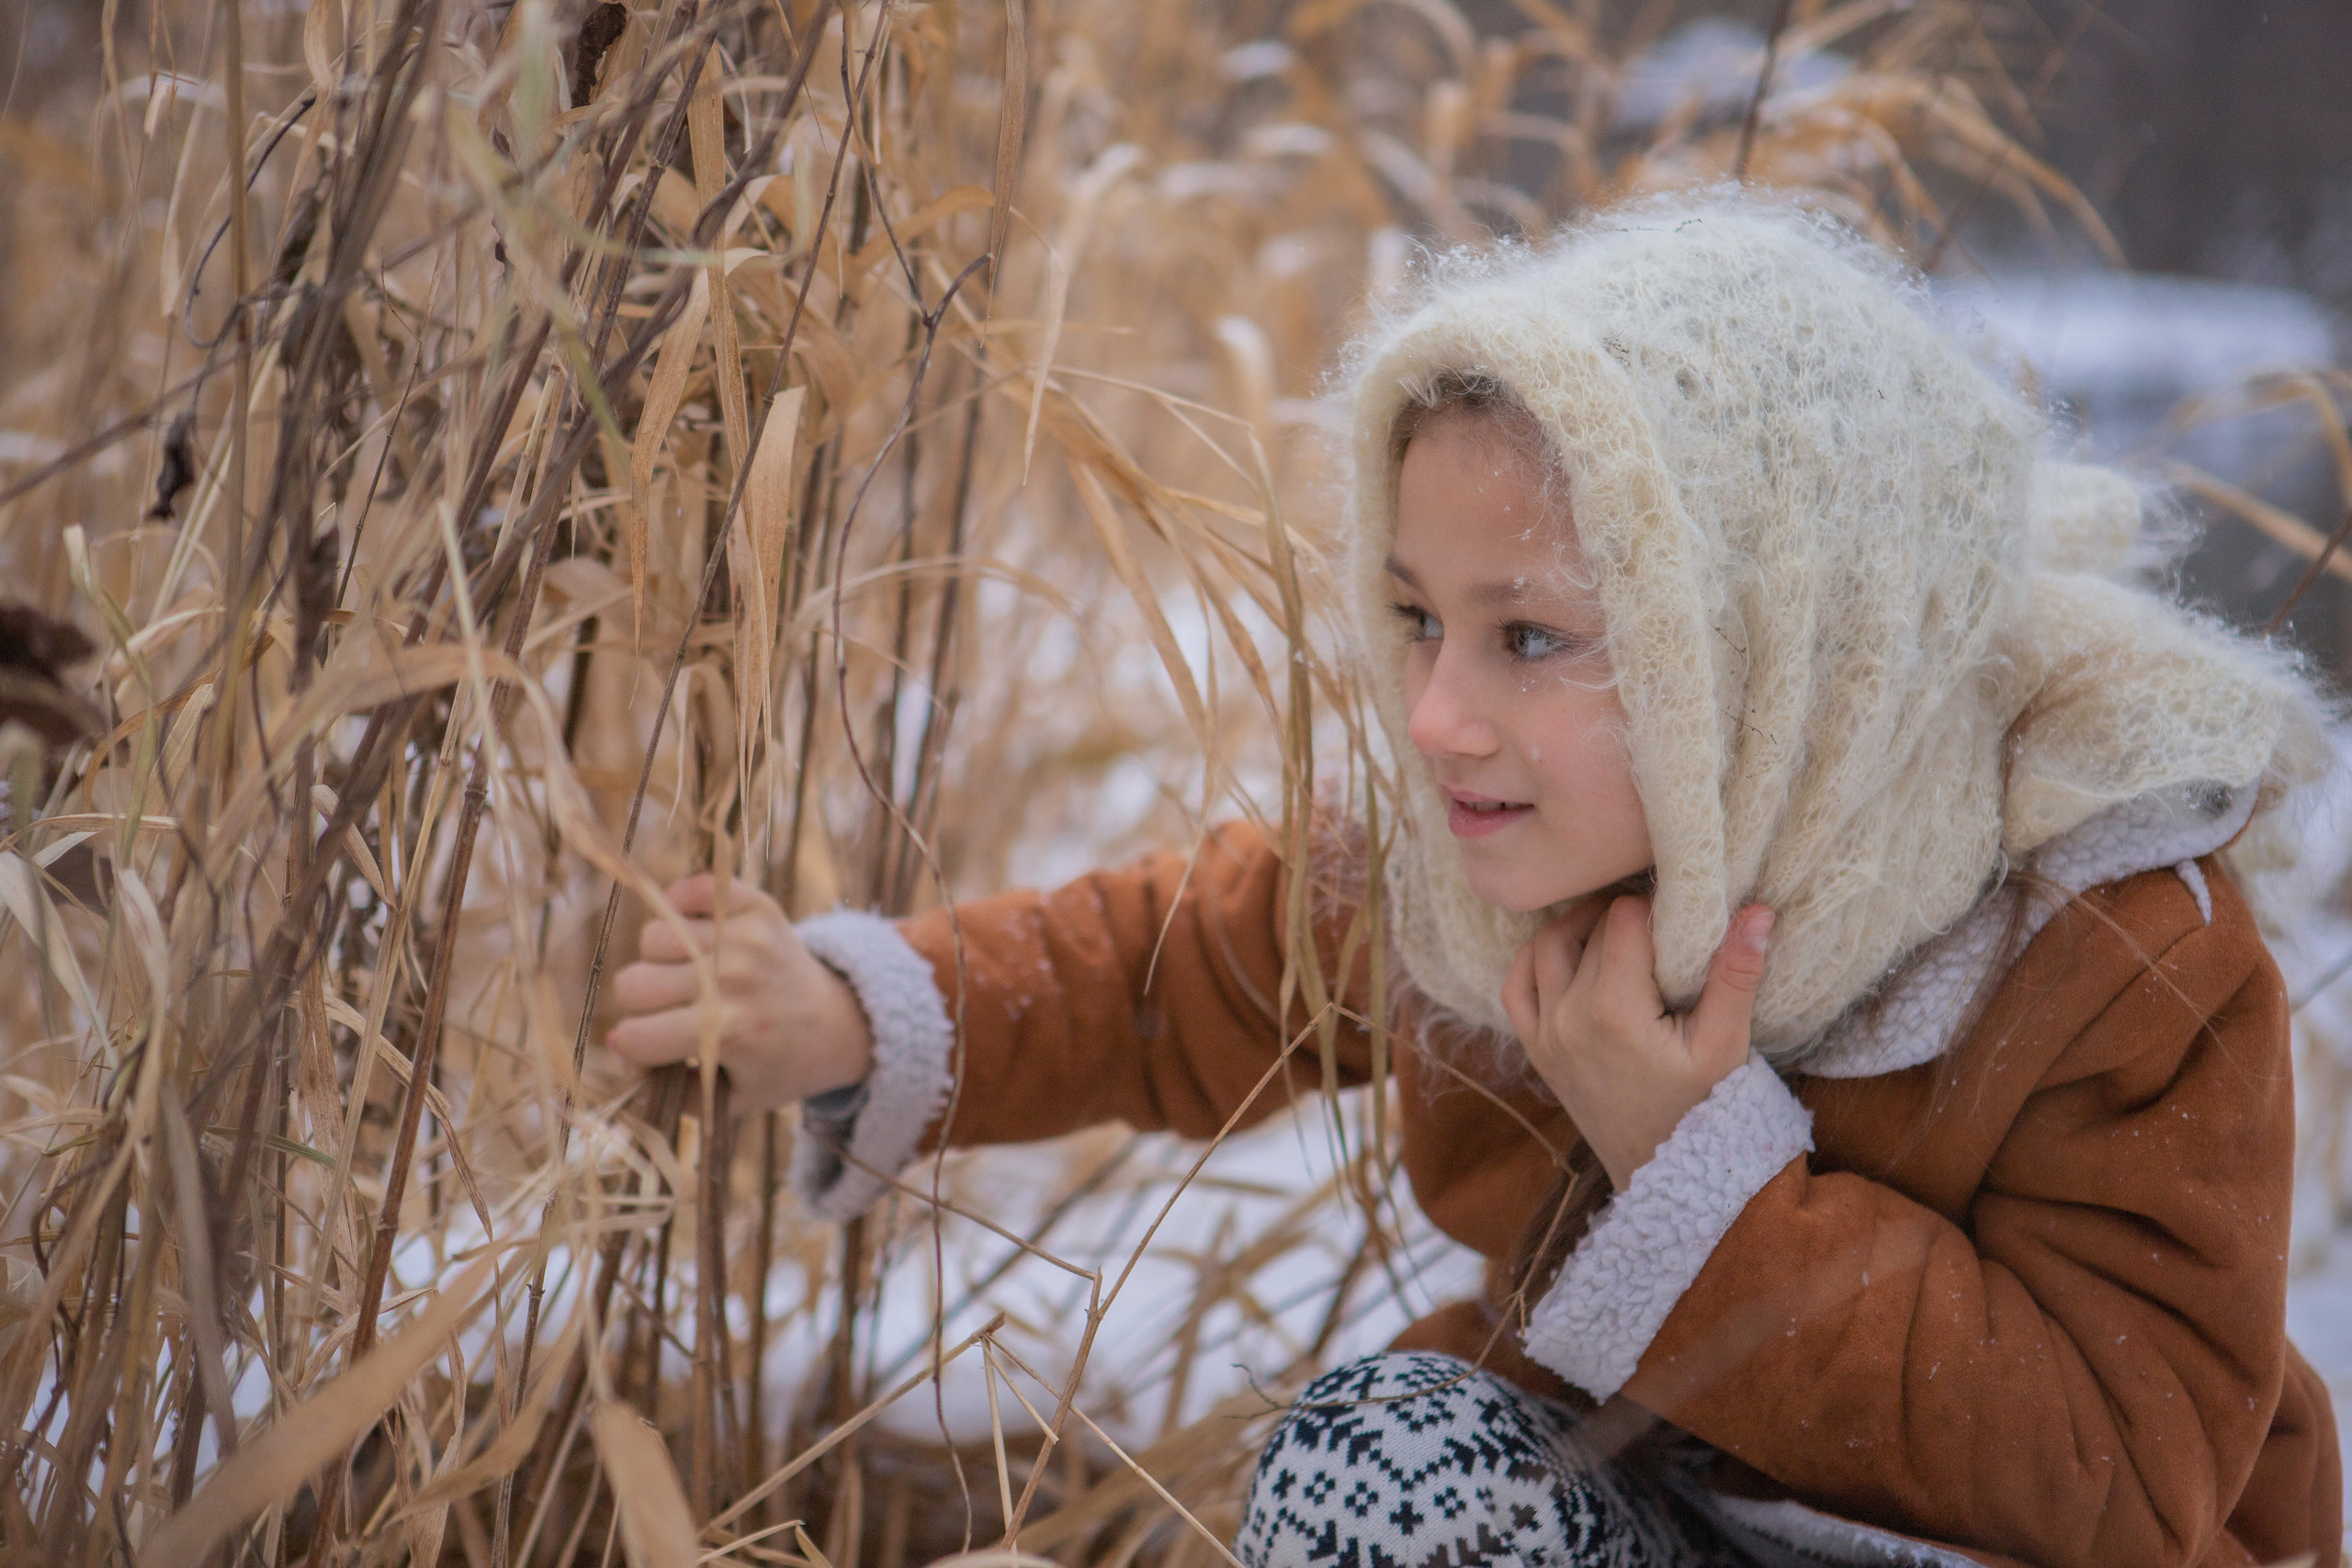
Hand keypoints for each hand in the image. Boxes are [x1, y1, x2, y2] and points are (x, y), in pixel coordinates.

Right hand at [606, 874, 874, 1114]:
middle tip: (674, 1013)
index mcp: (728, 1033)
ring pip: (651, 936)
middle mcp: (735, 979)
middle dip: (642, 1006)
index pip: (633, 1036)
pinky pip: (690, 889)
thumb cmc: (774, 1066)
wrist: (837, 1022)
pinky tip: (696, 936)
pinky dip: (682, 907)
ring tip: (690, 977)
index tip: (655, 1049)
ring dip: (660, 960)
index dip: (634, 1048)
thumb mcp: (725, 1100)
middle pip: (632, 984)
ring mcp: (746, 937)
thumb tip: (617, 1043)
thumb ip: (663, 1089)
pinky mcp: (759, 906)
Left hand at [1503, 895, 1772, 1190]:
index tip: (1680, 918)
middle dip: (1625, 916)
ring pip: (1547, 946)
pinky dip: (1536, 959)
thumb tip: (1757, 912)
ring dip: (1579, 926)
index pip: (1623, 919)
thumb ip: (1736, 974)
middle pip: (1589, 930)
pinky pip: (1517, 985)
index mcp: (1614, 1009)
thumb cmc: (1705, 1109)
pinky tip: (1570, 953)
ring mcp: (1544, 1034)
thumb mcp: (1726, 1043)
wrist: (1670, 1177)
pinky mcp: (1536, 1049)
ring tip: (1619, 927)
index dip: (1654, 907)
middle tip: (1661, 922)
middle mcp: (1568, 1016)